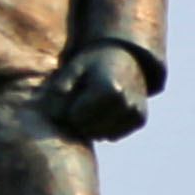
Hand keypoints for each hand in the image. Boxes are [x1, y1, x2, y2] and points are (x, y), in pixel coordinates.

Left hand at [40, 42, 154, 142]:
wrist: (126, 58)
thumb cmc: (94, 64)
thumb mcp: (75, 66)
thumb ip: (62, 83)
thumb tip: (55, 106)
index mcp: (109, 88)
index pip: (76, 116)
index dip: (70, 107)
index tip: (74, 95)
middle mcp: (126, 102)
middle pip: (88, 129)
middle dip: (80, 120)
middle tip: (82, 101)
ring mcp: (135, 112)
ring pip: (101, 136)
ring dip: (92, 126)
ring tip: (93, 106)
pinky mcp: (140, 119)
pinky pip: (113, 136)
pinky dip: (105, 129)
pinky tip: (104, 112)